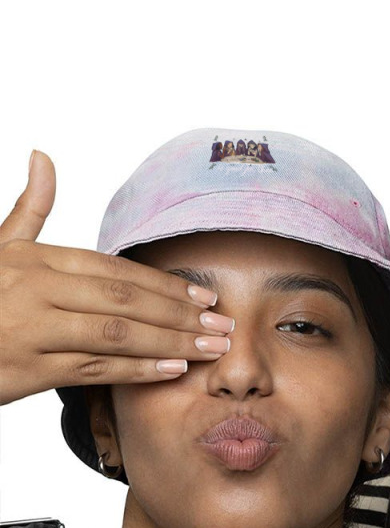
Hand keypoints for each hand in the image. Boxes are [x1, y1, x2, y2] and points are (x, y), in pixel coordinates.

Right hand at [0, 151, 234, 405]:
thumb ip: (29, 208)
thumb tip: (43, 155)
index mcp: (36, 259)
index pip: (116, 270)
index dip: (165, 284)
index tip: (205, 295)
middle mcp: (36, 290)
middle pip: (125, 301)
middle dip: (180, 314)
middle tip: (224, 325)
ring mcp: (32, 331)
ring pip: (117, 336)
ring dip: (171, 343)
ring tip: (210, 348)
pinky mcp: (27, 371)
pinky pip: (93, 369)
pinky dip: (137, 370)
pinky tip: (173, 370)